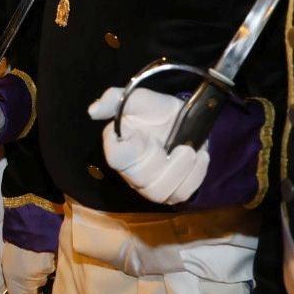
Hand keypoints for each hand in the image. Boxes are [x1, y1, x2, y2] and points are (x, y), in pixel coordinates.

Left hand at [2, 243, 55, 293]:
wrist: (29, 234)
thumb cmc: (13, 248)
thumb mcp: (6, 265)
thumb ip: (12, 279)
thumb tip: (17, 283)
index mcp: (15, 285)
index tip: (19, 289)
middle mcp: (29, 286)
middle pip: (32, 292)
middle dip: (30, 285)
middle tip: (27, 271)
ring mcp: (41, 279)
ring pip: (41, 281)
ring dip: (38, 275)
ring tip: (34, 261)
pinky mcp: (51, 270)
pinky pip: (48, 272)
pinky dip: (45, 267)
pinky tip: (41, 257)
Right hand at [86, 86, 209, 204]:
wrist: (184, 117)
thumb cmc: (156, 110)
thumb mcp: (138, 99)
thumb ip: (115, 100)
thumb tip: (93, 111)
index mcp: (120, 148)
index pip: (115, 159)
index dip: (128, 151)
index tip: (142, 136)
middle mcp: (132, 171)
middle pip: (141, 180)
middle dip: (164, 164)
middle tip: (182, 146)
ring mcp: (152, 184)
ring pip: (160, 193)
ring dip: (181, 172)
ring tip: (191, 152)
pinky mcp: (172, 191)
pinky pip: (181, 194)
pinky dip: (194, 177)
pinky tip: (200, 157)